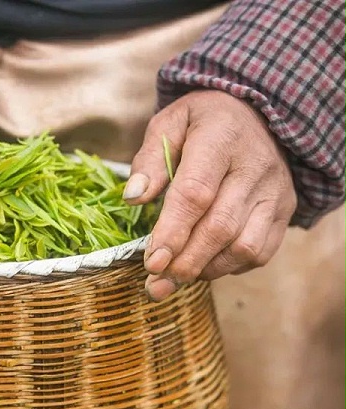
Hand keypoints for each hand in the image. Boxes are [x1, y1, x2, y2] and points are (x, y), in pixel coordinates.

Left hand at [124, 90, 296, 300]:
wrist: (258, 115)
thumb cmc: (203, 122)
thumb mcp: (170, 124)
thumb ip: (150, 160)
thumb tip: (133, 198)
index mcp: (221, 138)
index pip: (196, 193)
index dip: (173, 232)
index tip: (151, 262)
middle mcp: (255, 167)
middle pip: (219, 227)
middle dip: (185, 263)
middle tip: (157, 286)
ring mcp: (274, 192)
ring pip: (243, 246)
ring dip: (206, 270)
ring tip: (174, 279)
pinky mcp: (283, 211)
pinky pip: (260, 252)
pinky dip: (230, 267)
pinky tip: (204, 266)